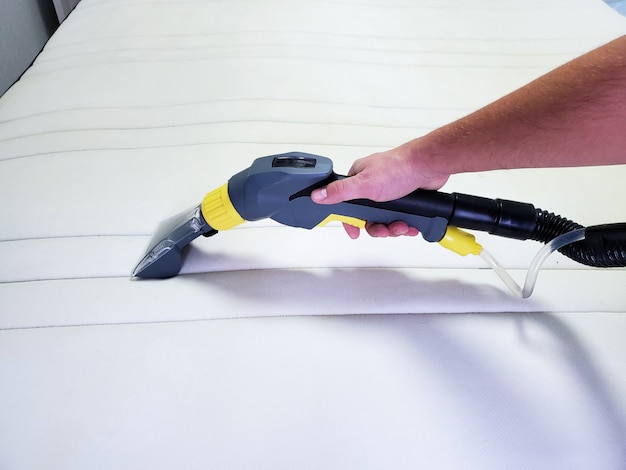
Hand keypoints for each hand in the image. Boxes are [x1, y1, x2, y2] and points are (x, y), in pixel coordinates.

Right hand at [311, 141, 449, 238]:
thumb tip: (317, 195)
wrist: (429, 166)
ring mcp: (389, 192)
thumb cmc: (398, 169)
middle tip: (385, 229)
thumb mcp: (364, 184)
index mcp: (358, 179)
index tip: (354, 232)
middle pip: (367, 216)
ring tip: (401, 225)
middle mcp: (372, 185)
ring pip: (384, 219)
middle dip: (378, 227)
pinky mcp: (404, 198)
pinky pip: (399, 218)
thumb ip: (340, 192)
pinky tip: (410, 224)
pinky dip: (405, 224)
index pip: (345, 204)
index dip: (350, 221)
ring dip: (393, 227)